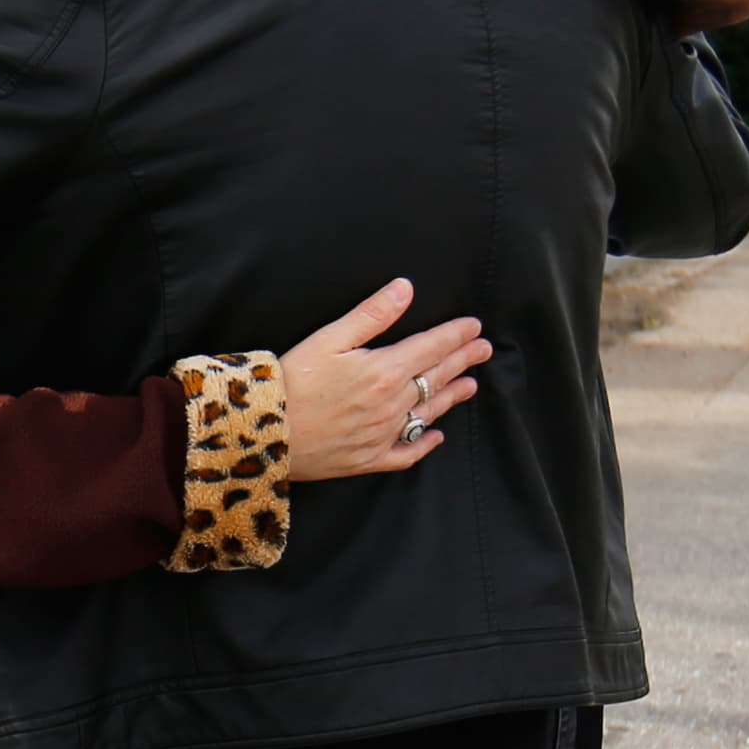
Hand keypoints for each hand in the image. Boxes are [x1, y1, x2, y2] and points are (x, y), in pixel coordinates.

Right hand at [278, 278, 487, 479]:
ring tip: (470, 385)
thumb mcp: (329, 338)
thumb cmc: (292, 381)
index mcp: (384, 370)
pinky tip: (437, 436)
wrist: (265, 433)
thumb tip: (405, 289)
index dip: (456, 336)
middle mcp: (392, 404)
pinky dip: (425, 443)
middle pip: (436, 377)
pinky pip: (407, 453)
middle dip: (463, 361)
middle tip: (483, 350)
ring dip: (452, 396)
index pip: (432, 347)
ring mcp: (384, 434)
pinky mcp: (370, 459)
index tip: (474, 327)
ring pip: (428, 412)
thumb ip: (371, 315)